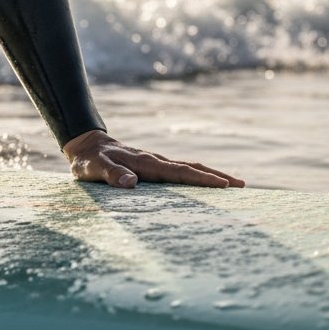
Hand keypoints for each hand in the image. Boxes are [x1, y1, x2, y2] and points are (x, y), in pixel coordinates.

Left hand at [62, 130, 245, 188]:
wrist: (86, 144)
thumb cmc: (89, 161)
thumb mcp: (94, 169)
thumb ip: (111, 175)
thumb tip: (132, 183)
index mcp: (146, 163)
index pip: (180, 172)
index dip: (202, 179)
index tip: (224, 185)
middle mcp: (156, 161)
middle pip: (193, 167)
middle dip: (217, 176)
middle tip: (242, 185)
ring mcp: (156, 163)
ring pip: (189, 168)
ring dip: (210, 175)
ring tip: (232, 185)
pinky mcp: (153, 167)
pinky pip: (180, 171)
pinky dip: (197, 176)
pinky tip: (203, 184)